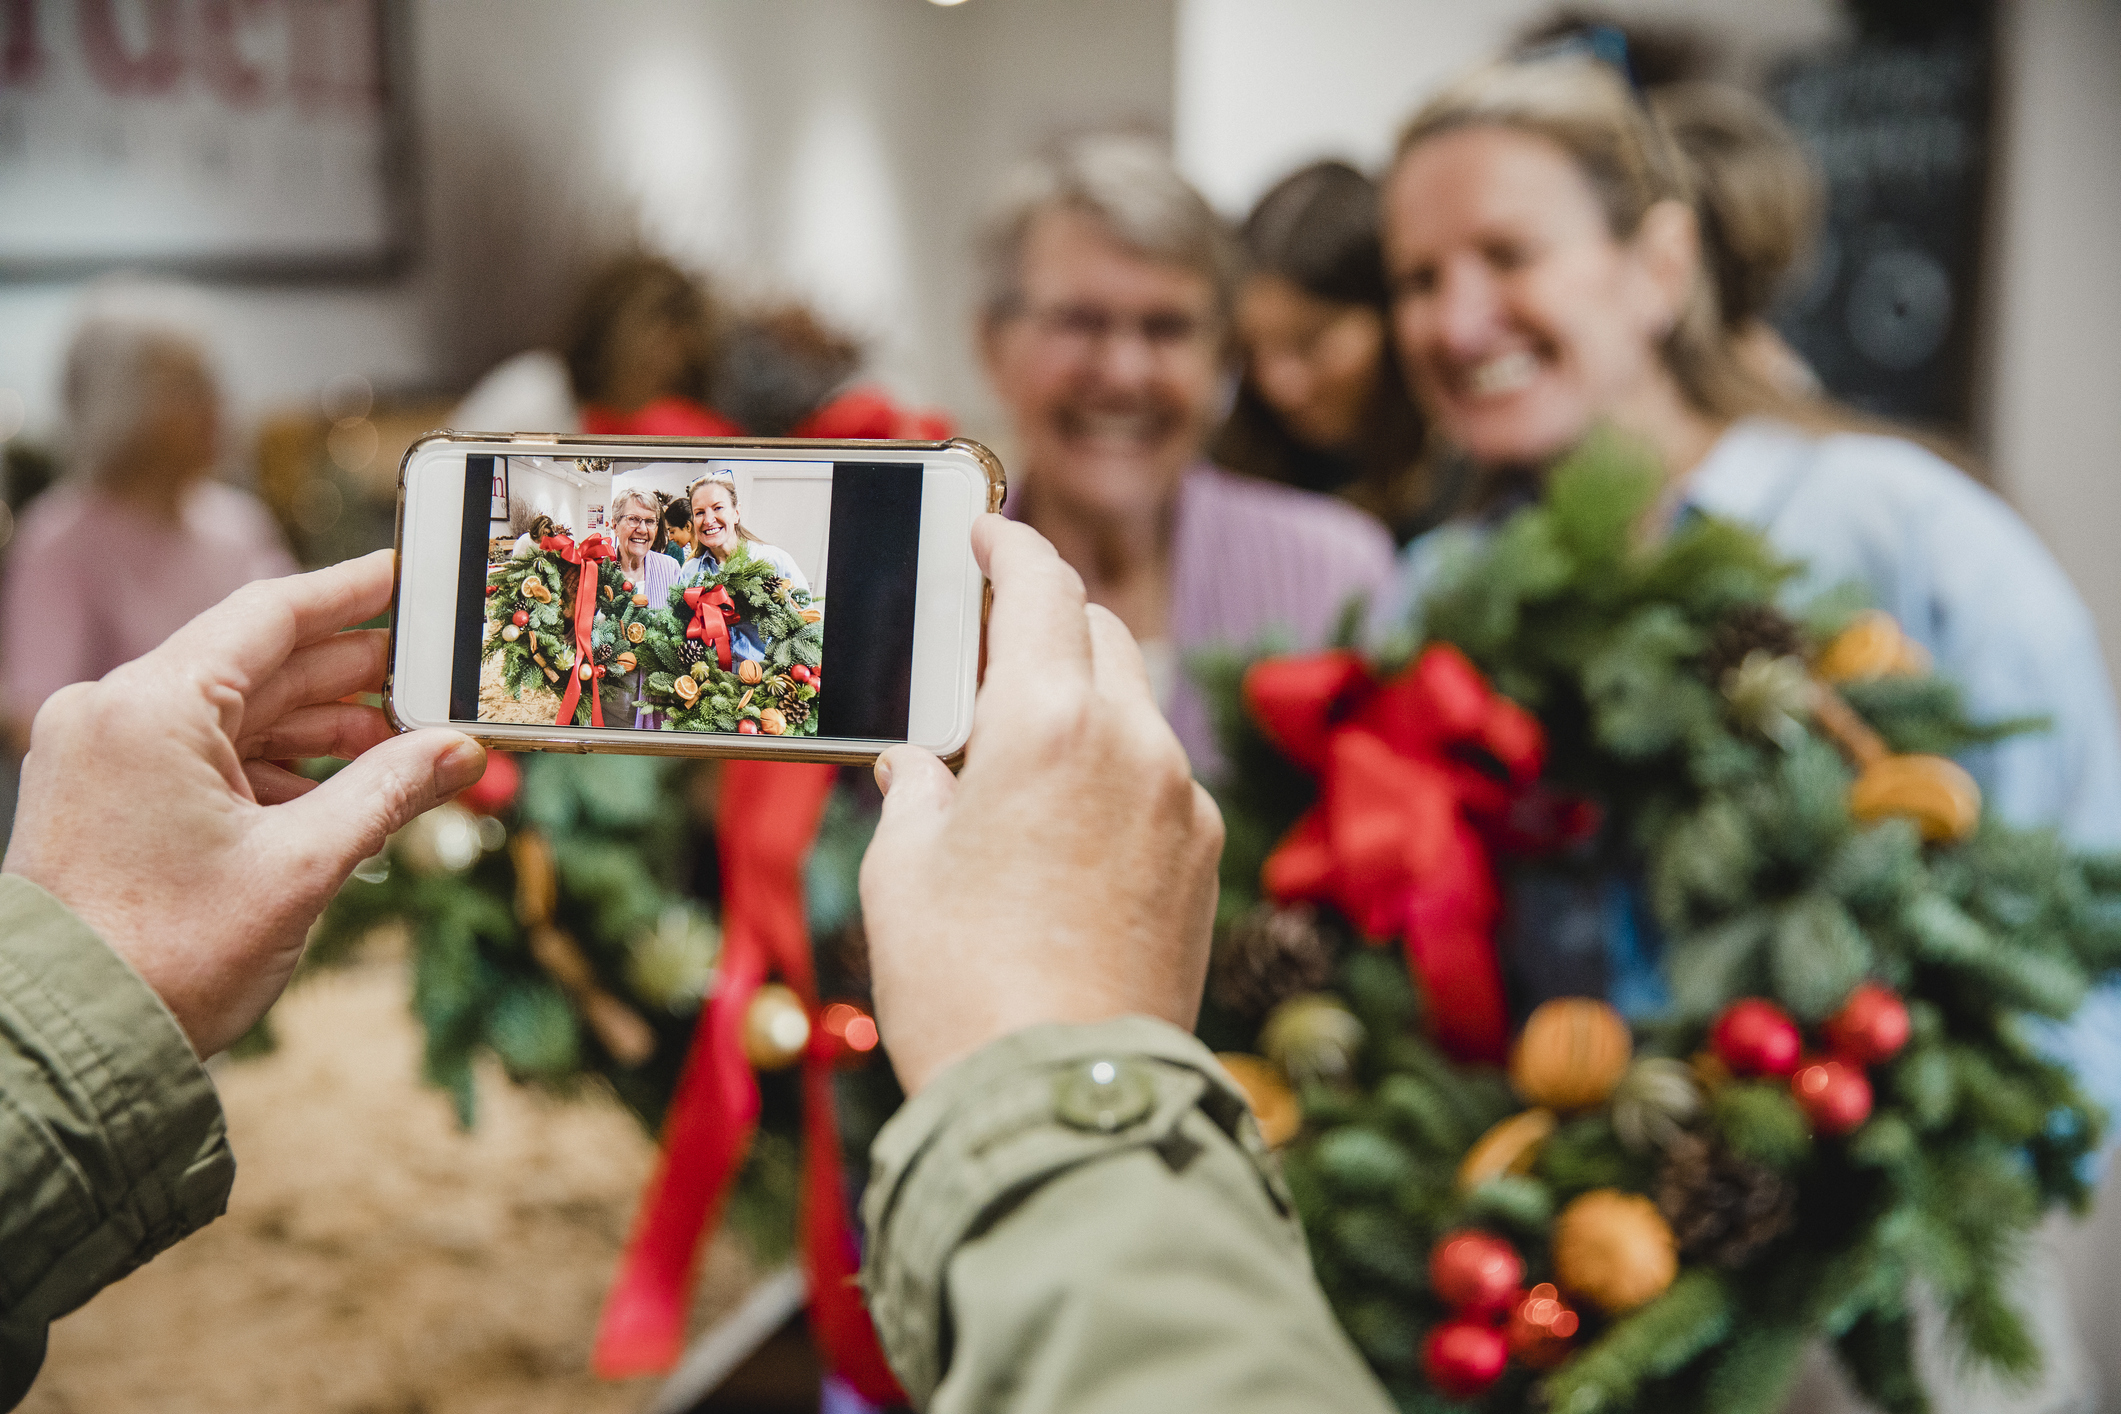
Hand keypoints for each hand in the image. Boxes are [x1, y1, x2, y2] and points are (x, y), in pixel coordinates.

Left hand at [3, 550, 486, 1055]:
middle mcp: (114, 713)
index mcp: (150, 707)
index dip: (354, 591)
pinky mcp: (104, 796)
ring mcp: (102, 754)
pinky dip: (274, 766)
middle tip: (436, 677)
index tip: (413, 575)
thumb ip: (388, 791)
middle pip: (258, 664)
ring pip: (236, 713)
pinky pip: (204, 755)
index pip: (270, 614)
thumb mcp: (301, 866)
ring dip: (320, 729)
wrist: (68, 1044)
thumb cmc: (168, 957)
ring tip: (403, 748)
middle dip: (352, 675)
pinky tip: (336, 791)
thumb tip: (459, 751)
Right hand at [860, 515, 1223, 1093]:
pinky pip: (1159, 777)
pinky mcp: (1204, 861)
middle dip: (1046, 621)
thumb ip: (914, 789)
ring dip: (1082, 699)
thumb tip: (920, 765)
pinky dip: (1114, 767)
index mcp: (1050, 720)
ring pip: (1135, 706)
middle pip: (1100, 633)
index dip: (1010, 544)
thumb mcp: (901, 872)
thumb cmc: (961, 982)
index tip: (985, 533)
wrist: (1062, 1100)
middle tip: (984, 644)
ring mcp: (1182, 801)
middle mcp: (1135, 742)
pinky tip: (1064, 823)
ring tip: (1017, 748)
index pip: (1041, 585)